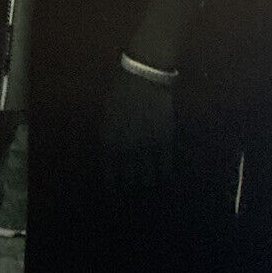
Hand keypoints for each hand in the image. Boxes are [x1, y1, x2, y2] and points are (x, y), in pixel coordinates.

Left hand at [100, 66, 176, 195]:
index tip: (114, 195)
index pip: (109, 173)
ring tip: (146, 186)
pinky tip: (162, 175)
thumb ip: (109, 136)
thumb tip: (112, 155)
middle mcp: (126, 148)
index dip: (112, 186)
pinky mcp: (164, 141)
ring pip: (147, 175)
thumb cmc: (120, 91)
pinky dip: (163, 172)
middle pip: (129, 178)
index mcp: (109, 140)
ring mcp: (146, 146)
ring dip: (146, 182)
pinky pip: (164, 165)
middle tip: (132, 193)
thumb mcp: (107, 115)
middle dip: (129, 187)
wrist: (143, 77)